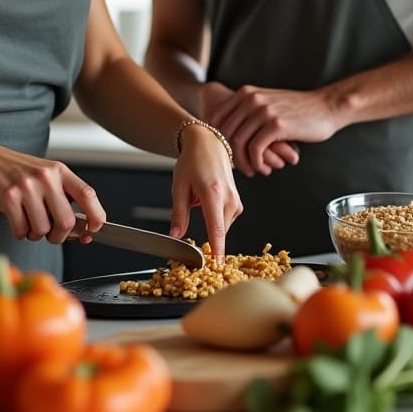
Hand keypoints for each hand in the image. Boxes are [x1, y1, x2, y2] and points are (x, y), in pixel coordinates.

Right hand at [0, 137, 106, 243]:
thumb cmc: (13, 170)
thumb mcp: (43, 175)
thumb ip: (61, 198)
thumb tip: (82, 231)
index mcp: (59, 170)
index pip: (87, 194)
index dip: (96, 216)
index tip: (94, 229)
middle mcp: (46, 176)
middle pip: (66, 221)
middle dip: (59, 236)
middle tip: (50, 233)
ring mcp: (27, 186)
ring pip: (42, 229)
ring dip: (35, 234)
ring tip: (27, 219)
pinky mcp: (8, 196)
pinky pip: (21, 231)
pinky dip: (19, 232)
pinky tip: (15, 219)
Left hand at [168, 123, 241, 257]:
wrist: (208, 144)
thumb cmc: (192, 162)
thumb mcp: (179, 186)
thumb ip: (179, 214)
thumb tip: (175, 237)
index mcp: (212, 194)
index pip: (217, 229)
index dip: (217, 251)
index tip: (215, 267)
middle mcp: (229, 198)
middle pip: (219, 232)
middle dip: (207, 239)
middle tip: (189, 228)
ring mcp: (236, 201)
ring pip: (222, 227)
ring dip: (210, 225)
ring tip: (197, 202)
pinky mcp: (238, 202)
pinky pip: (226, 220)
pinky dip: (215, 219)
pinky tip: (206, 203)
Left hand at [207, 85, 336, 175]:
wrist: (326, 107)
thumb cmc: (297, 110)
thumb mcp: (268, 102)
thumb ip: (248, 111)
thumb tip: (226, 134)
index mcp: (246, 93)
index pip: (216, 118)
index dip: (217, 139)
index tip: (226, 153)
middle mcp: (252, 99)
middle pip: (225, 132)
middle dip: (229, 154)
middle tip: (241, 167)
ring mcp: (263, 111)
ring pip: (238, 142)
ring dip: (243, 162)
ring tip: (253, 171)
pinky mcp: (277, 125)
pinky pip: (255, 149)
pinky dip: (256, 163)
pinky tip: (264, 168)